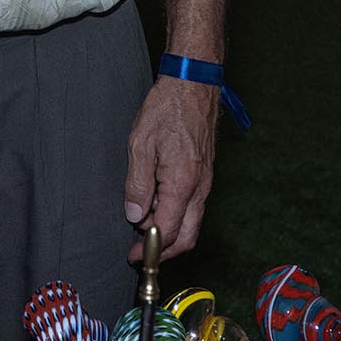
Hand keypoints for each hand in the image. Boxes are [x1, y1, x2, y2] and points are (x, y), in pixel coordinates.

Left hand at [124, 76, 217, 260]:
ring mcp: (205, 181)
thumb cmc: (168, 109)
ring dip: (170, 232)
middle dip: (165, 250)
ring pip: (192, 222)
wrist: (194, 84)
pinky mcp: (205, 174)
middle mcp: (200, 188)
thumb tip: (136, 215)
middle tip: (141, 252)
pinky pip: (194, 207)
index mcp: (183, 184)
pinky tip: (158, 207)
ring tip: (144, 228)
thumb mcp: (140, 145)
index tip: (135, 256)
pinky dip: (177, 216)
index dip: (151, 248)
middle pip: (188, 236)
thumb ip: (138, 185)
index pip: (169, 231)